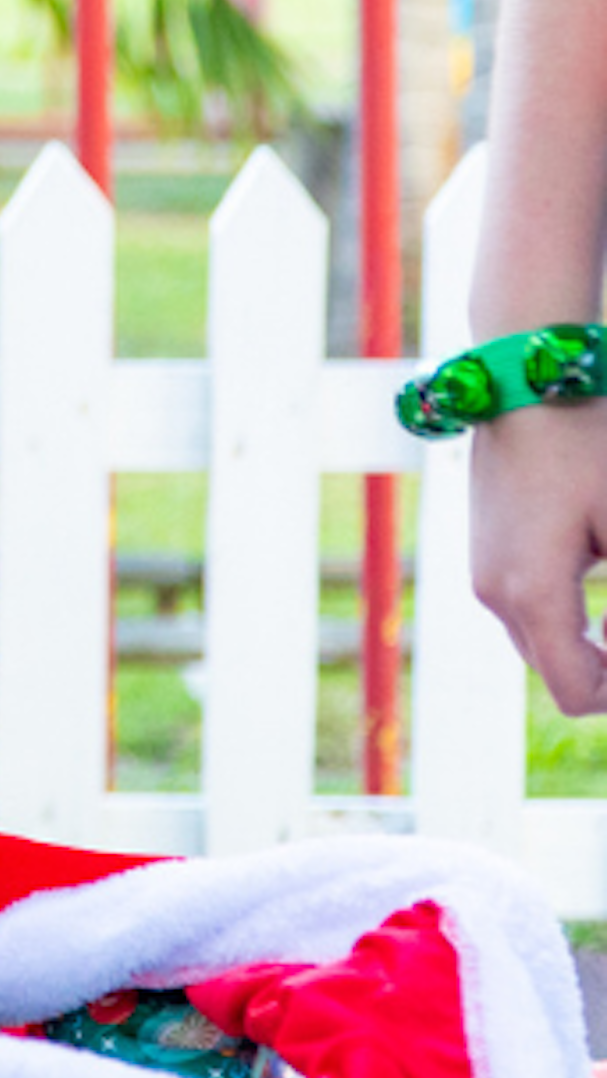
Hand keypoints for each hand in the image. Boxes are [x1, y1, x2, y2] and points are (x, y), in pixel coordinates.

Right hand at [470, 396, 606, 713]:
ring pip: (540, 644)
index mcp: (530, 594)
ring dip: (588, 642)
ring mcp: (483, 573)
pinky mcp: (486, 552)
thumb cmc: (588, 447)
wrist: (523, 384)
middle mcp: (494, 593)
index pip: (577, 693)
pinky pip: (527, 612)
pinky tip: (599, 571)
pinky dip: (567, 616)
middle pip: (557, 674)